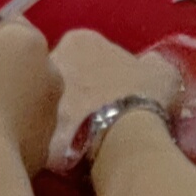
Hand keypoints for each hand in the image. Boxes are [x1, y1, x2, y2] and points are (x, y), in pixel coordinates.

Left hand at [50, 25, 181, 160]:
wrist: (120, 137)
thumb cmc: (142, 96)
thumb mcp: (162, 72)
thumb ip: (150, 64)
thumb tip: (147, 66)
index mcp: (80, 40)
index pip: (86, 51)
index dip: (102, 73)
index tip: (115, 92)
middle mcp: (51, 60)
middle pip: (63, 75)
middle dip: (76, 91)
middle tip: (98, 115)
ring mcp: (37, 94)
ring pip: (49, 103)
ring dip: (65, 116)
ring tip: (88, 138)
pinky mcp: (33, 127)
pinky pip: (45, 133)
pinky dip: (57, 142)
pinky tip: (77, 155)